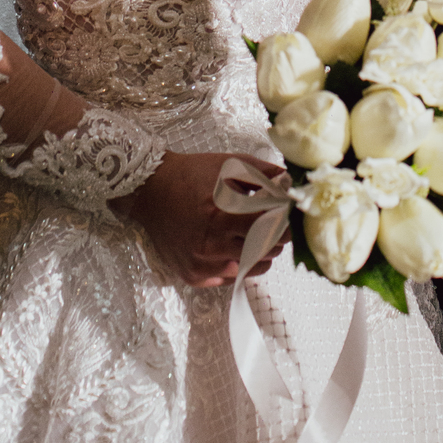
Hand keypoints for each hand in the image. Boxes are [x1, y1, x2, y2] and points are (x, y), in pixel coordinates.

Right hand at [109, 151, 288, 287]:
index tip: (287, 217)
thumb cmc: (193, 174)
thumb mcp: (230, 164)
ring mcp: (201, 264)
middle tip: (273, 226)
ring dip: (260, 254)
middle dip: (275, 238)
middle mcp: (212, 244)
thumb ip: (264, 174)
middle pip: (265, 251)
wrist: (152, 190)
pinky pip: (229, 278)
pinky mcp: (193, 275)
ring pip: (250, 268)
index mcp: (223, 214)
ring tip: (255, 237)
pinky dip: (237, 264)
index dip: (285, 223)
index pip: (272, 229)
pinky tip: (232, 246)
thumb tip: (290, 183)